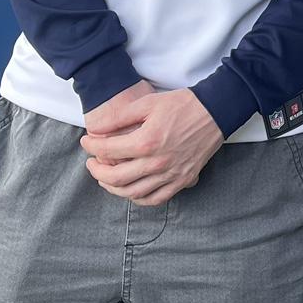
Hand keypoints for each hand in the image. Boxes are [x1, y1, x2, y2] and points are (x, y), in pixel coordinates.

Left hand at [80, 87, 224, 206]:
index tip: (86, 142)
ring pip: (133, 193)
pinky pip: (155, 199)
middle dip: (97, 171)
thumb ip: (119, 117)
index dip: (92, 147)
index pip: (108, 151)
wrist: (216, 111)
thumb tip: (95, 127)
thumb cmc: (183, 104)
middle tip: (91, 163)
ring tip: (105, 178)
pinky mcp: (182, 180)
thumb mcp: (148, 102)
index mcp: (147, 141)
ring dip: (113, 188)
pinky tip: (130, 190)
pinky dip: (138, 199)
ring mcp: (170, 175)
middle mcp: (157, 163)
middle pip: (116, 178)